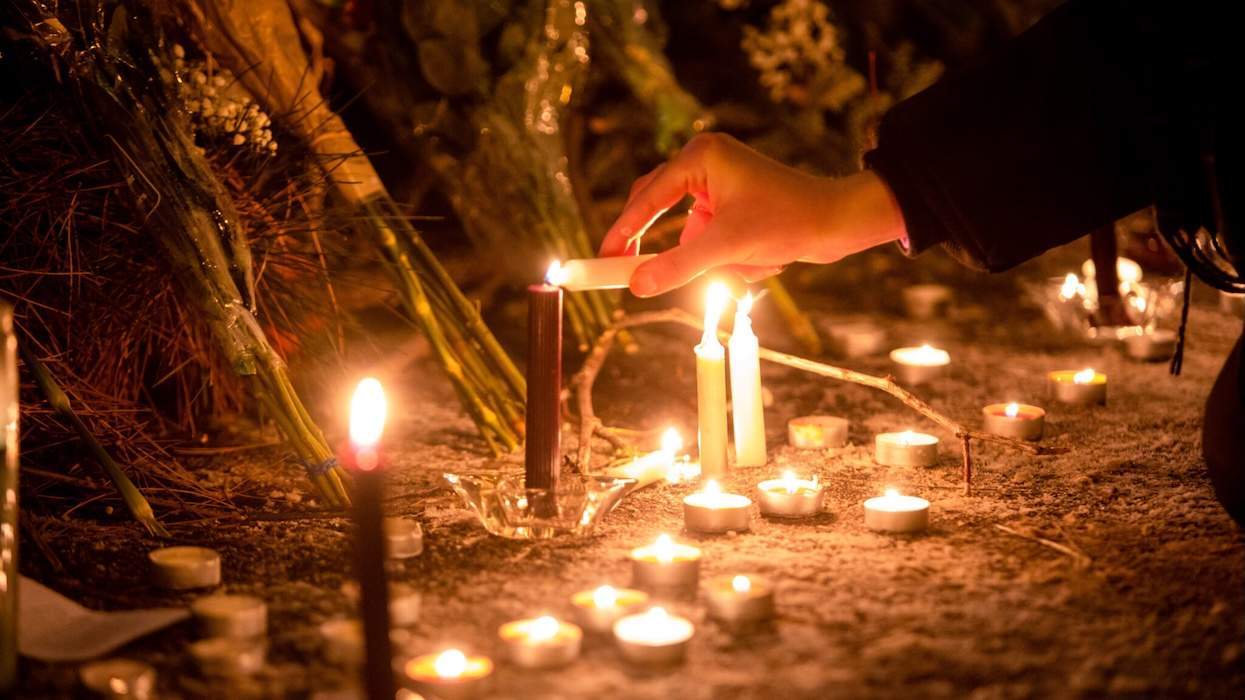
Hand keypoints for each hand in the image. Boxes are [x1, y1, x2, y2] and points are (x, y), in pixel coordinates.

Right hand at [599, 133, 907, 296]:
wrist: (839, 223)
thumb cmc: (789, 220)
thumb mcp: (728, 248)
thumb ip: (678, 266)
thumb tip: (636, 286)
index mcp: (700, 157)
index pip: (646, 197)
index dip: (621, 231)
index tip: (601, 260)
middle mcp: (704, 163)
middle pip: (657, 208)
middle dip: (666, 249)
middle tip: (632, 276)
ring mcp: (717, 183)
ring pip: (686, 234)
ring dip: (708, 260)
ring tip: (743, 269)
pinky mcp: (729, 204)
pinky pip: (707, 240)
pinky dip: (722, 261)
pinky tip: (756, 264)